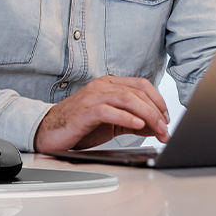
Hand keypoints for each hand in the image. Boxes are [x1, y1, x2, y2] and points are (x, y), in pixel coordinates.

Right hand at [33, 76, 170, 152]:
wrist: (49, 131)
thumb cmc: (80, 125)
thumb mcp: (112, 123)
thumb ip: (133, 122)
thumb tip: (156, 126)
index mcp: (109, 84)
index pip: (141, 85)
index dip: (158, 100)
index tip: (166, 117)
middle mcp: (102, 86)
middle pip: (137, 92)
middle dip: (157, 111)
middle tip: (166, 128)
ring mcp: (93, 97)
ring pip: (127, 99)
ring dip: (147, 115)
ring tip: (158, 128)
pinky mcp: (86, 111)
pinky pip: (110, 111)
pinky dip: (127, 118)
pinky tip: (137, 125)